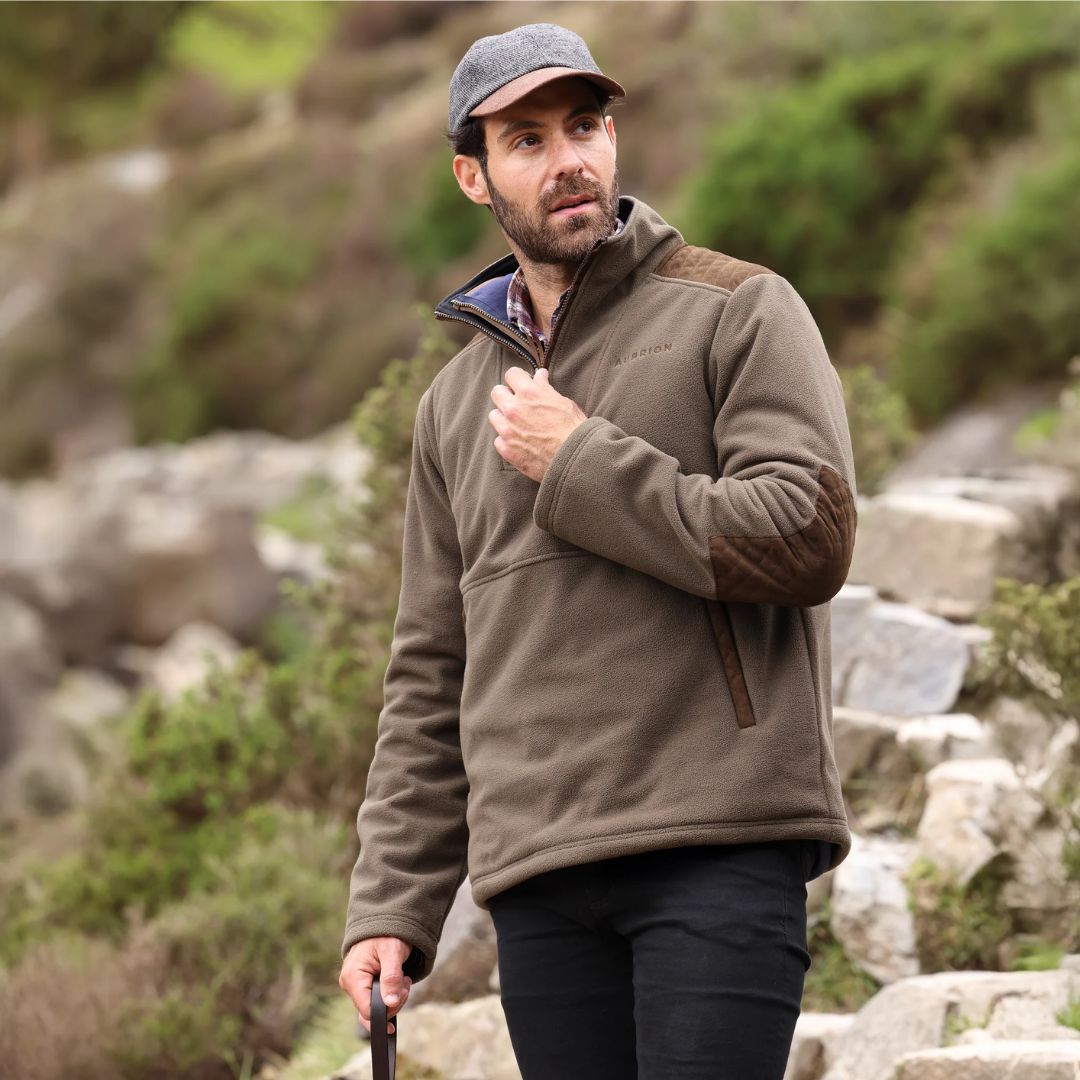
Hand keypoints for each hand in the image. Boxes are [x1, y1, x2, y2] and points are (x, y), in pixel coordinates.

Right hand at [339, 936, 413, 1036]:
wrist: (384, 922)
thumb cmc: (387, 934)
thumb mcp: (392, 952)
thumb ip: (391, 978)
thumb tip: (390, 1003)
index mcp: (353, 977)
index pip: (367, 1011)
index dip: (388, 1009)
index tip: (403, 993)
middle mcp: (350, 984)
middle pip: (372, 1012)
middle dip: (393, 1002)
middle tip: (405, 982)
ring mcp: (355, 985)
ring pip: (376, 1007)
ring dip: (394, 997)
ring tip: (402, 978)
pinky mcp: (362, 985)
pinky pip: (376, 1000)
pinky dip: (390, 994)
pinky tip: (397, 981)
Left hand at [489, 367, 588, 482]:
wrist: (575, 459)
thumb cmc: (574, 430)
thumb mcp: (564, 402)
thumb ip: (546, 389)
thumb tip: (540, 376)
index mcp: (529, 393)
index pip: (511, 374)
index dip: (518, 378)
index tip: (523, 383)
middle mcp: (514, 409)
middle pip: (497, 392)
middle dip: (507, 395)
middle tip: (519, 403)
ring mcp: (507, 430)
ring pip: (494, 416)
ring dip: (504, 417)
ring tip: (518, 424)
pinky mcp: (507, 450)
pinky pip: (498, 440)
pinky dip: (507, 440)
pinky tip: (520, 442)